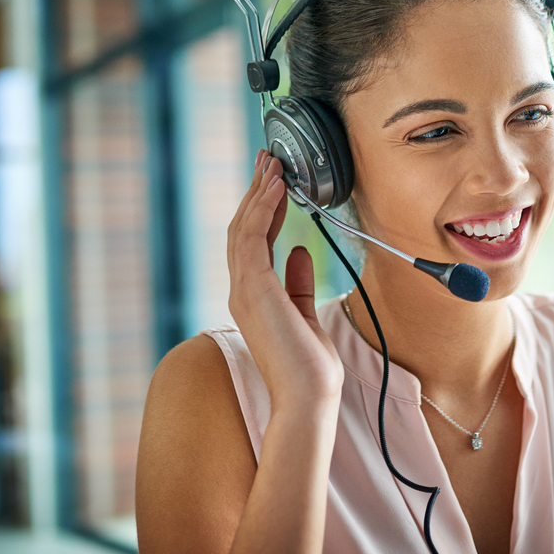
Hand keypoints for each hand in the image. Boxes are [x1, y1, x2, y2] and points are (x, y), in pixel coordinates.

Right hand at [226, 151, 343, 412]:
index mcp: (254, 295)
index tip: (273, 180)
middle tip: (268, 158)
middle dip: (256, 190)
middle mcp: (243, 289)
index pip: (254, 240)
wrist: (309, 395)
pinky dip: (264, 209)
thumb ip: (298, 282)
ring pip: (243, 227)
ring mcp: (244, 289)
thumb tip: (299, 251)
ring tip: (272, 163)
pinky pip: (253, 238)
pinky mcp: (253, 289)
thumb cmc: (310, 365)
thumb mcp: (306, 313)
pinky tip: (277, 188)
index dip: (262, 207)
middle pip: (243, 227)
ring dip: (258, 192)